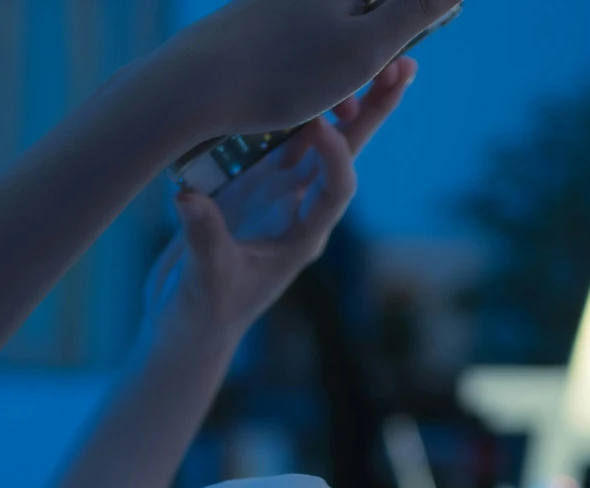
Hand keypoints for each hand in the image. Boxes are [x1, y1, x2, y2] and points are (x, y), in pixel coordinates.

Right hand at [138, 57, 415, 351]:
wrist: (189, 324)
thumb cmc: (204, 314)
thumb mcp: (206, 281)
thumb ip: (204, 240)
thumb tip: (189, 199)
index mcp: (301, 238)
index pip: (335, 192)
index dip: (336, 159)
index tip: (323, 127)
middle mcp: (297, 211)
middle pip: (344, 156)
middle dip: (371, 114)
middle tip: (400, 68)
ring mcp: (276, 197)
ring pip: (314, 142)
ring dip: (337, 103)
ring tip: (366, 62)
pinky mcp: (251, 188)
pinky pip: (274, 142)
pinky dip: (284, 112)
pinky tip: (294, 78)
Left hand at [163, 0, 453, 135]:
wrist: (192, 87)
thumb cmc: (285, 70)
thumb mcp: (366, 46)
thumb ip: (415, 10)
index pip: (396, 5)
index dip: (412, 27)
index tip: (410, 63)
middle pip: (363, 14)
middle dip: (380, 52)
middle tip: (390, 86)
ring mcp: (271, 4)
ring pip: (331, 34)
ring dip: (348, 71)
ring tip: (348, 113)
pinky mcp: (248, 28)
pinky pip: (299, 48)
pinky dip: (314, 76)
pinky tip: (309, 110)